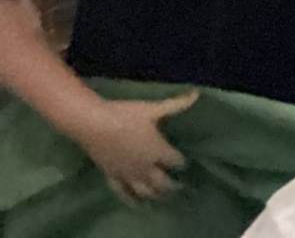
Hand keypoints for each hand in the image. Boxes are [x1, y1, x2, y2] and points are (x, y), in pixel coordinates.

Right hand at [75, 92, 196, 202]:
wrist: (93, 124)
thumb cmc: (125, 115)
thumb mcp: (152, 108)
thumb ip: (176, 104)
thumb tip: (196, 94)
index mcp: (157, 151)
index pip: (175, 161)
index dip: (181, 163)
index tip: (185, 164)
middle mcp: (144, 166)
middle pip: (162, 182)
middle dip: (172, 186)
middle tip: (179, 187)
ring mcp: (127, 174)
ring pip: (144, 191)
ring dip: (155, 195)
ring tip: (163, 197)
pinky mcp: (111, 176)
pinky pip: (122, 192)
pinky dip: (131, 200)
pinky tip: (136, 204)